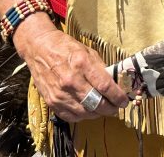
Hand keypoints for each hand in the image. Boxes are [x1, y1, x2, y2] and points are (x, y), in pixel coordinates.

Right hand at [13, 14, 128, 120]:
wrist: (38, 48)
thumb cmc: (65, 47)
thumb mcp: (87, 51)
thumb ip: (101, 68)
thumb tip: (114, 83)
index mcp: (81, 63)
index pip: (105, 86)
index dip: (117, 96)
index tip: (124, 100)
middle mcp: (70, 81)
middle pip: (96, 103)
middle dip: (110, 108)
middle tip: (116, 107)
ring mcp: (59, 93)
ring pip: (85, 113)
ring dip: (98, 113)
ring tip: (104, 109)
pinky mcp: (51, 102)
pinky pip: (71, 116)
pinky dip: (83, 116)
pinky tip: (89, 110)